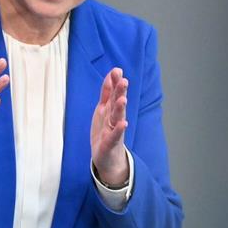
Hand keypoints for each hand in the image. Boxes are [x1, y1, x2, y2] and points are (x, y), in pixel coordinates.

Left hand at [91, 67, 128, 186]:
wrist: (108, 158)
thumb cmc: (105, 131)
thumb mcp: (104, 110)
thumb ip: (107, 93)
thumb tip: (111, 74)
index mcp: (110, 110)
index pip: (112, 94)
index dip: (113, 83)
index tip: (117, 70)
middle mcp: (114, 118)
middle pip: (117, 103)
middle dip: (120, 92)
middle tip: (124, 80)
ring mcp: (114, 131)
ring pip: (117, 118)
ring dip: (120, 109)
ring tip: (123, 99)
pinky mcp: (111, 143)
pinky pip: (115, 136)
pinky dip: (119, 130)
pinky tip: (124, 124)